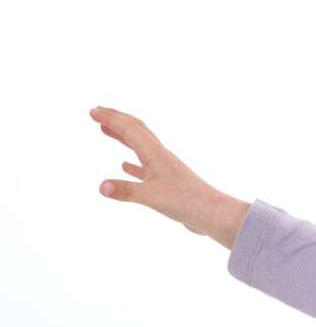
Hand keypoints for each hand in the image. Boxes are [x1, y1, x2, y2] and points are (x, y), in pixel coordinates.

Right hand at [90, 106, 248, 245]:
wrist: (212, 215)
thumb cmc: (187, 202)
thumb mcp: (152, 197)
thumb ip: (126, 191)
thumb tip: (101, 187)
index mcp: (156, 154)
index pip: (130, 130)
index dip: (110, 119)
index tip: (92, 111)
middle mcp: (161, 157)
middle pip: (137, 130)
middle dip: (116, 119)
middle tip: (97, 111)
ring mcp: (165, 169)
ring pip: (140, 147)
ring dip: (122, 136)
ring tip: (106, 131)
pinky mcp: (167, 184)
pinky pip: (145, 168)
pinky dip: (132, 163)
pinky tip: (124, 165)